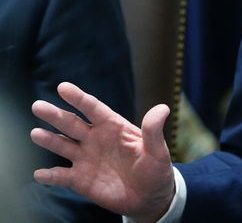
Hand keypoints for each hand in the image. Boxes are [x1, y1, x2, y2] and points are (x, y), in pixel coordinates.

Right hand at [30, 82, 174, 221]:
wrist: (150, 198)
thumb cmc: (156, 170)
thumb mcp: (158, 151)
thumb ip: (154, 131)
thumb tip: (163, 108)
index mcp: (113, 127)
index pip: (94, 109)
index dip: (79, 98)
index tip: (63, 87)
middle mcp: (96, 140)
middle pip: (72, 124)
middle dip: (55, 115)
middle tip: (38, 106)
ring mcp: (86, 159)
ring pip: (63, 145)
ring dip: (49, 140)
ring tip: (35, 133)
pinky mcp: (81, 180)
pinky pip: (61, 176)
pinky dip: (50, 176)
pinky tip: (39, 174)